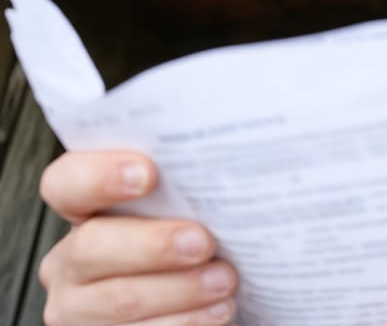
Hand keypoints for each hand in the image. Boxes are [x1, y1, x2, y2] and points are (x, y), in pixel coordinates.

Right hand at [38, 150, 238, 324]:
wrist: (199, 289)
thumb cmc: (192, 238)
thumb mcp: (183, 208)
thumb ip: (185, 187)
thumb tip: (230, 166)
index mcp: (83, 210)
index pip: (66, 184)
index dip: (99, 176)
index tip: (148, 174)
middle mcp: (70, 260)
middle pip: (92, 246)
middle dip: (152, 244)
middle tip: (203, 241)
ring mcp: (79, 308)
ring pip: (120, 299)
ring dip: (180, 289)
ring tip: (224, 280)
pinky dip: (186, 321)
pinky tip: (218, 309)